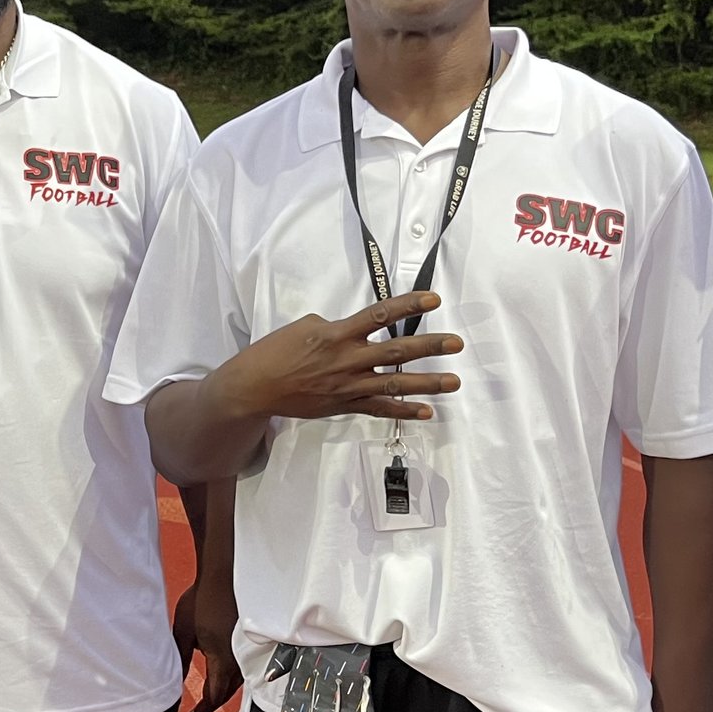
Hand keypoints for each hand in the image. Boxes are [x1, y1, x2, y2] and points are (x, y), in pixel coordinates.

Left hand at [172, 577, 241, 711]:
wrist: (223, 575)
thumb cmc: (202, 600)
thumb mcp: (182, 633)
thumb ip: (179, 661)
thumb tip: (173, 683)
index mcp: (224, 663)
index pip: (213, 699)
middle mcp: (241, 661)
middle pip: (225, 693)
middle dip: (209, 706)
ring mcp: (247, 651)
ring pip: (234, 682)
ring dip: (219, 692)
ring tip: (204, 700)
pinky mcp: (248, 641)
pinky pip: (241, 668)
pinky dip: (228, 678)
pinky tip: (219, 676)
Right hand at [209, 294, 462, 423]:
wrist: (256, 387)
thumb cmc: (276, 351)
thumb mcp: (305, 326)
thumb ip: (335, 327)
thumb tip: (354, 331)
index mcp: (337, 333)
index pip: (380, 315)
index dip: (409, 306)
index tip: (434, 300)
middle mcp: (348, 359)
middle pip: (397, 351)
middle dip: (430, 346)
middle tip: (456, 343)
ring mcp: (349, 385)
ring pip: (395, 384)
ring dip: (427, 383)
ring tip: (454, 381)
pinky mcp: (345, 405)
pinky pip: (380, 408)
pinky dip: (404, 411)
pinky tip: (427, 412)